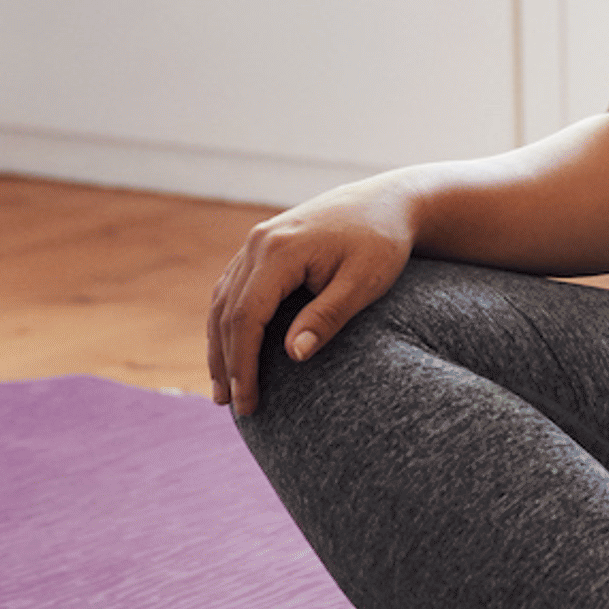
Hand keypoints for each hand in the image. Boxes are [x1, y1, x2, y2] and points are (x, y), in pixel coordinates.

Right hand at [203, 182, 416, 416]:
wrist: (388, 202)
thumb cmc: (383, 243)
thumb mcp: (364, 282)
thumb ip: (328, 316)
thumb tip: (293, 355)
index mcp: (280, 251)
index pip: (246, 317)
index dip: (242, 364)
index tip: (247, 402)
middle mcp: (259, 243)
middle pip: (226, 311)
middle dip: (226, 362)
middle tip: (232, 406)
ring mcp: (258, 241)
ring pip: (223, 299)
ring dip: (219, 344)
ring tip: (223, 387)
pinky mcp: (263, 245)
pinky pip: (233, 287)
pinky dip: (227, 320)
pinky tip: (231, 348)